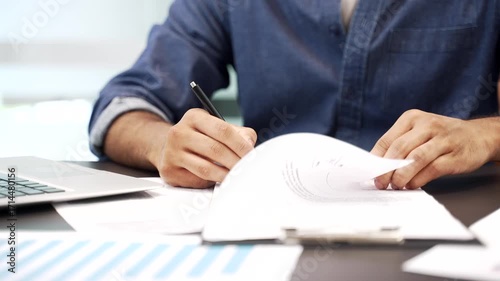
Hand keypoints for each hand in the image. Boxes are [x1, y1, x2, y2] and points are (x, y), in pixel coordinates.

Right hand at [156, 108, 256, 187]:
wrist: (170, 148)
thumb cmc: (202, 138)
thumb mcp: (218, 128)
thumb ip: (239, 134)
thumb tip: (249, 146)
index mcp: (194, 117)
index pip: (223, 130)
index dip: (240, 144)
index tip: (251, 155)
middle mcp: (179, 132)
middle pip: (215, 150)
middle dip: (235, 162)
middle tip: (246, 169)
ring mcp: (172, 152)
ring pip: (206, 168)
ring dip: (225, 175)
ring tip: (236, 176)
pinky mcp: (170, 170)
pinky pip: (197, 180)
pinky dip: (211, 182)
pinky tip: (218, 179)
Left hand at [371, 109, 497, 189]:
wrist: (479, 135)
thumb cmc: (441, 137)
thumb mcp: (418, 133)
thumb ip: (399, 146)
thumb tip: (377, 167)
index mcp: (411, 118)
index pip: (387, 140)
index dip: (375, 159)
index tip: (369, 174)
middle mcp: (427, 125)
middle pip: (399, 148)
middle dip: (386, 170)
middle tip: (381, 183)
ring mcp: (443, 139)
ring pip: (415, 158)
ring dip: (402, 175)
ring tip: (396, 186)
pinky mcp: (455, 154)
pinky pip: (432, 168)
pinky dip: (419, 179)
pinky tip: (413, 185)